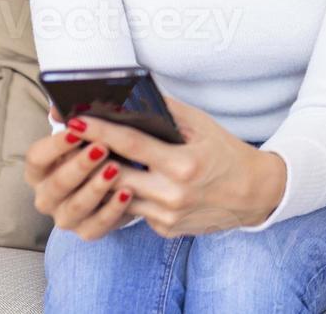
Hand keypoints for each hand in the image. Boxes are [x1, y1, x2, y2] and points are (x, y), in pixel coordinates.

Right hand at [25, 114, 134, 240]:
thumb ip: (77, 119)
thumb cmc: (99, 150)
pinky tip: (128, 192)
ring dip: (95, 188)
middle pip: (56, 184)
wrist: (119, 181)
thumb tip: (59, 106)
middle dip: (79, 166)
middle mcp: (46, 196)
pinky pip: (97, 225)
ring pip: (75, 206)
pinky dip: (113, 209)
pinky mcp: (86, 231)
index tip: (75, 130)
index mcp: (40, 170)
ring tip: (116, 169)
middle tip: (101, 148)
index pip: (36, 158)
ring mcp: (65, 217)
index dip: (54, 145)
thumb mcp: (90, 133)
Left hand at [66, 93, 287, 237]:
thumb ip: (168, 112)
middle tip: (72, 142)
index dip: (99, 131)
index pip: (131, 144)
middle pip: (115, 175)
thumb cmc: (227, 154)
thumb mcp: (203, 126)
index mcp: (183, 163)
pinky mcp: (165, 230)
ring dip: (103, 179)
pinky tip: (122, 182)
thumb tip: (133, 95)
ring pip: (119, 197)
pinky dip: (127, 195)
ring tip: (92, 160)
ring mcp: (167, 216)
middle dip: (91, 158)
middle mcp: (173, 193)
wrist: (254, 193)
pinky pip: (135, 211)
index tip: (74, 120)